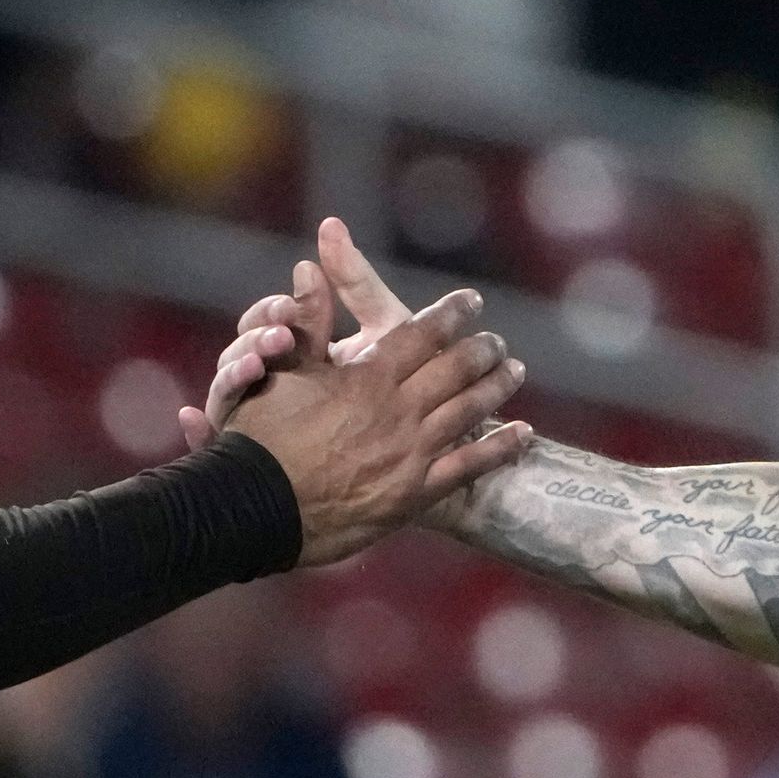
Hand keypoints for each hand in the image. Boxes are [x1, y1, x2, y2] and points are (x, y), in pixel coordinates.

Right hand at [181, 216, 418, 449]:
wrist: (427, 451)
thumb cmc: (413, 385)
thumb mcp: (385, 327)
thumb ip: (355, 280)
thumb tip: (329, 224)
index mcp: (296, 351)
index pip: (264, 323)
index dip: (269, 314)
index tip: (286, 312)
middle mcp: (271, 386)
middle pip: (237, 358)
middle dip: (251, 344)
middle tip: (277, 341)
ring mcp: (259, 425)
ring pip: (223, 398)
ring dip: (227, 380)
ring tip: (250, 371)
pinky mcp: (256, 459)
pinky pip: (218, 446)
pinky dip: (198, 431)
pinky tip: (189, 420)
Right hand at [226, 284, 529, 565]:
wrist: (255, 510)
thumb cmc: (260, 439)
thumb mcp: (279, 371)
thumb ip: (306, 320)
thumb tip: (307, 267)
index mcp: (369, 377)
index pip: (422, 334)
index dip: (450, 314)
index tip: (471, 302)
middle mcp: (398, 411)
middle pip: (456, 369)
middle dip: (482, 349)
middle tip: (497, 339)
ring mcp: (411, 453)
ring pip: (469, 411)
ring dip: (497, 386)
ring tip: (515, 370)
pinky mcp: (415, 494)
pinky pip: (469, 466)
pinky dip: (501, 447)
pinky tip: (523, 433)